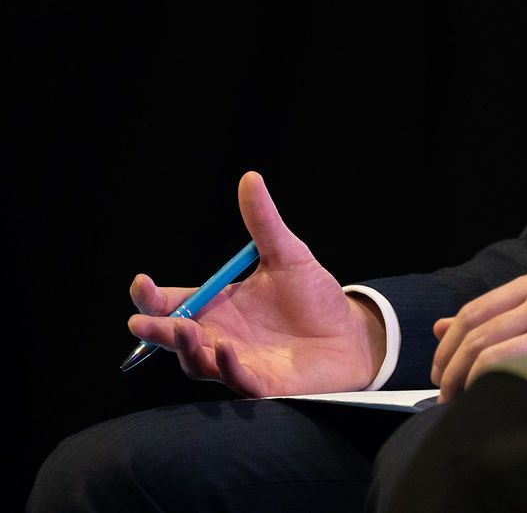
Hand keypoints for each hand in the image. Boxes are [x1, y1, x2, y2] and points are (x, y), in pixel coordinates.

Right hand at [126, 171, 383, 395]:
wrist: (351, 333)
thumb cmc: (314, 297)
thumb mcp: (288, 255)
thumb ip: (264, 222)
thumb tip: (250, 177)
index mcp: (219, 307)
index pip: (174, 304)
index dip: (153, 298)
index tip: (141, 283)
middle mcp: (220, 336)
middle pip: (175, 337)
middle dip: (157, 329)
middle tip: (141, 320)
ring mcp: (237, 362)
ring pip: (197, 363)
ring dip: (187, 349)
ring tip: (183, 330)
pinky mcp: (262, 384)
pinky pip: (237, 380)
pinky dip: (228, 367)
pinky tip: (225, 349)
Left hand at [429, 272, 526, 401]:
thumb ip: (495, 319)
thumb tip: (439, 328)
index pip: (472, 312)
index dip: (447, 347)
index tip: (439, 373)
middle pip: (474, 333)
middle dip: (449, 368)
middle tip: (444, 395)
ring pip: (484, 351)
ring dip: (461, 381)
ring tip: (459, 402)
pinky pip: (504, 365)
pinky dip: (484, 384)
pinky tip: (484, 398)